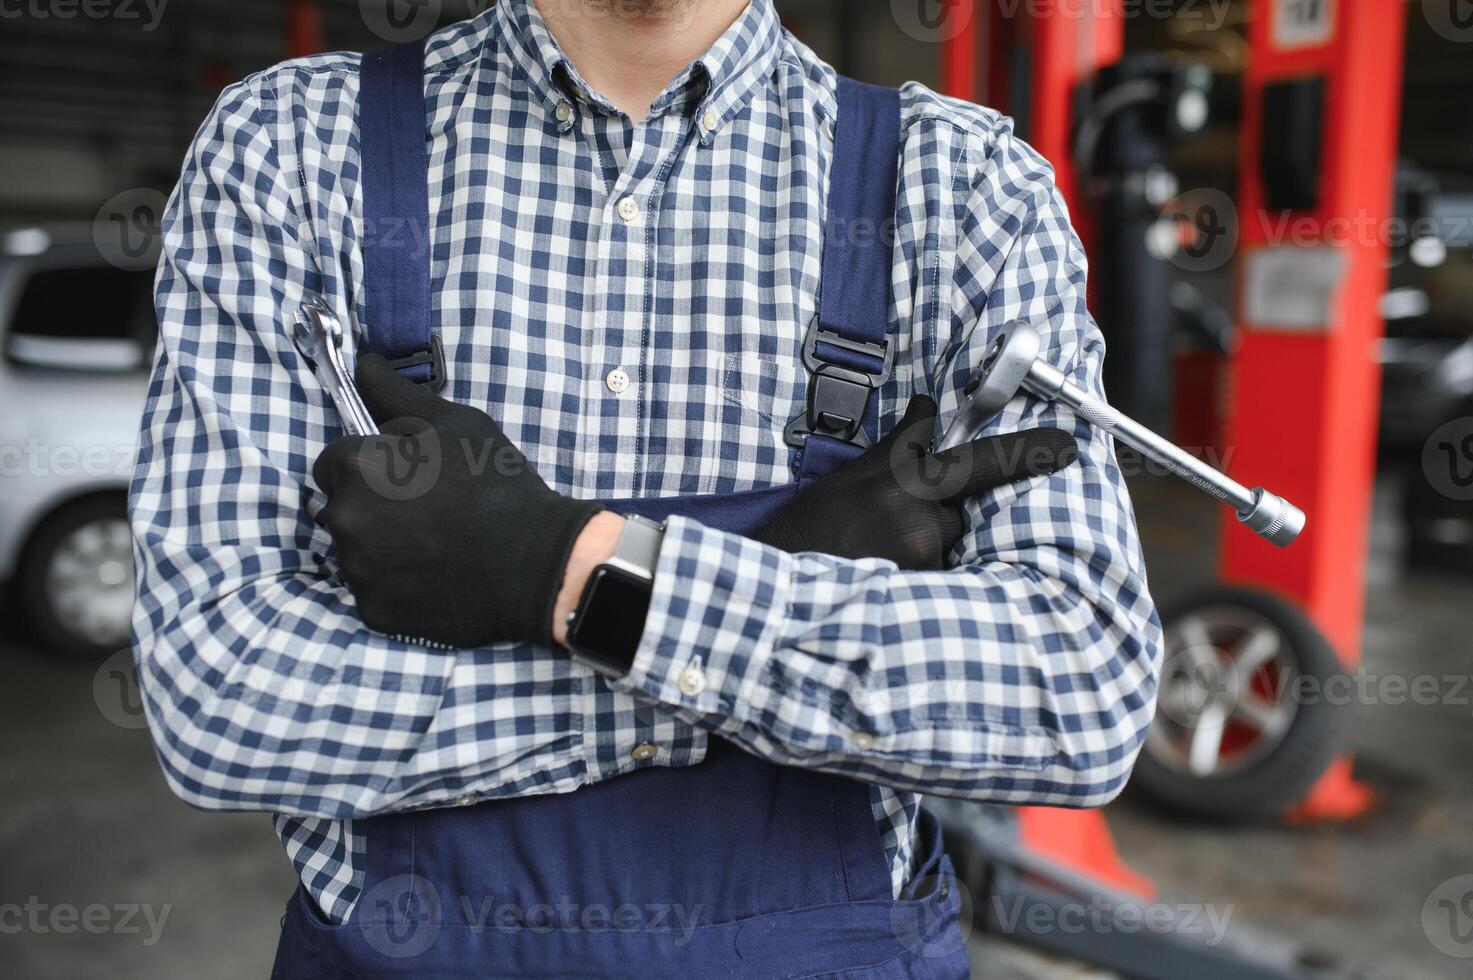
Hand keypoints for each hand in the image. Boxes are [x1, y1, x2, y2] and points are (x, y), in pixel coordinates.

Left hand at [313, 355, 602, 647]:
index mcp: (357, 467)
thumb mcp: (456, 424)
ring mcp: (357, 570)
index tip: (402, 475)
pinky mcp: (374, 610)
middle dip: (371, 505)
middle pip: (340, 507)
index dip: (368, 465)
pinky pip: (372, 590)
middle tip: (424, 510)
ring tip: (432, 544)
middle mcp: (345, 519)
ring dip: (380, 545)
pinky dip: (395, 584)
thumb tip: (363, 363)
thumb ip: (397, 395)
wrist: (537, 563)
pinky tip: (434, 574)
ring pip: (354, 551)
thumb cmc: (497, 486)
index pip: (333, 461)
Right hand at [755, 396, 1077, 568]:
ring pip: (944, 545)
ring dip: (920, 547)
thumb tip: (926, 410)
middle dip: (933, 515)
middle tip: (883, 525)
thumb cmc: (805, 532)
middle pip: (957, 513)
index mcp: (902, 481)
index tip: (1068, 447)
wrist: (774, 589)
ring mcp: (921, 561)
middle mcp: (919, 521)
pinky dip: (914, 574)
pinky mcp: (919, 594)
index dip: (1029, 453)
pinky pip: (934, 576)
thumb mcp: (846, 480)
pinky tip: (876, 574)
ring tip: (872, 554)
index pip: (981, 462)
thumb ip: (896, 446)